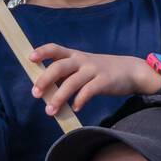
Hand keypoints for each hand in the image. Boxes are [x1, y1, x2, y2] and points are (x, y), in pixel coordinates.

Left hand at [29, 46, 159, 114]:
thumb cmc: (100, 70)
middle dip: (45, 80)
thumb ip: (66, 73)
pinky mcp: (104, 81)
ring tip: (50, 111)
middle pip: (59, 67)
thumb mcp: (83, 66)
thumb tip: (44, 87)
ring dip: (59, 97)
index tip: (30, 58)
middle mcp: (82, 60)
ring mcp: (94, 70)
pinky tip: (74, 108)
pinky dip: (79, 101)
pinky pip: (89, 91)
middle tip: (35, 94)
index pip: (55, 49)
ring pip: (72, 82)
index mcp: (74, 55)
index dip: (42, 52)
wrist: (130, 70)